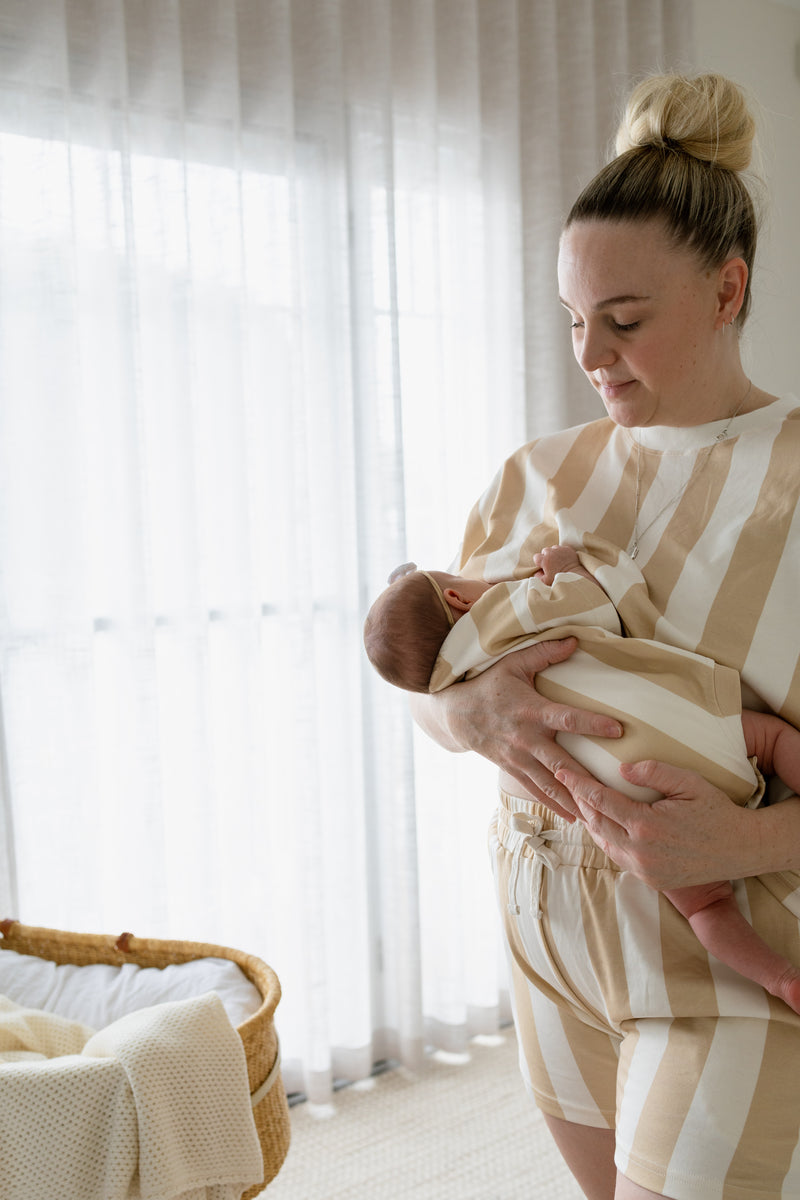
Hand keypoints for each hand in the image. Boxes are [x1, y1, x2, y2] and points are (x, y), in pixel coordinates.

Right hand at [428, 637, 622, 818]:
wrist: (456, 714)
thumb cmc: (489, 685)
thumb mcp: (513, 664)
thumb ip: (544, 653)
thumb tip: (576, 640)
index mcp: (531, 711)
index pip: (566, 718)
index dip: (591, 723)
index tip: (617, 730)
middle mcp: (526, 738)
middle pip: (561, 762)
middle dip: (587, 778)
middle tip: (614, 792)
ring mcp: (518, 758)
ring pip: (550, 783)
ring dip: (574, 800)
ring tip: (599, 815)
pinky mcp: (513, 769)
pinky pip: (536, 791)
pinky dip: (556, 805)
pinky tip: (575, 818)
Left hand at [556, 759, 755, 888]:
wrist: (741, 849)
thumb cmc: (716, 810)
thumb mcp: (689, 782)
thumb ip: (653, 772)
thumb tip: (621, 769)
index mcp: (646, 826)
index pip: (600, 801)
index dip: (578, 785)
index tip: (562, 771)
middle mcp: (640, 852)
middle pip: (596, 823)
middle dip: (579, 801)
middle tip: (568, 782)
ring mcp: (645, 870)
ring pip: (604, 844)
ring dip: (591, 822)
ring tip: (582, 802)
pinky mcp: (651, 881)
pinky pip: (619, 858)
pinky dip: (607, 840)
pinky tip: (605, 825)